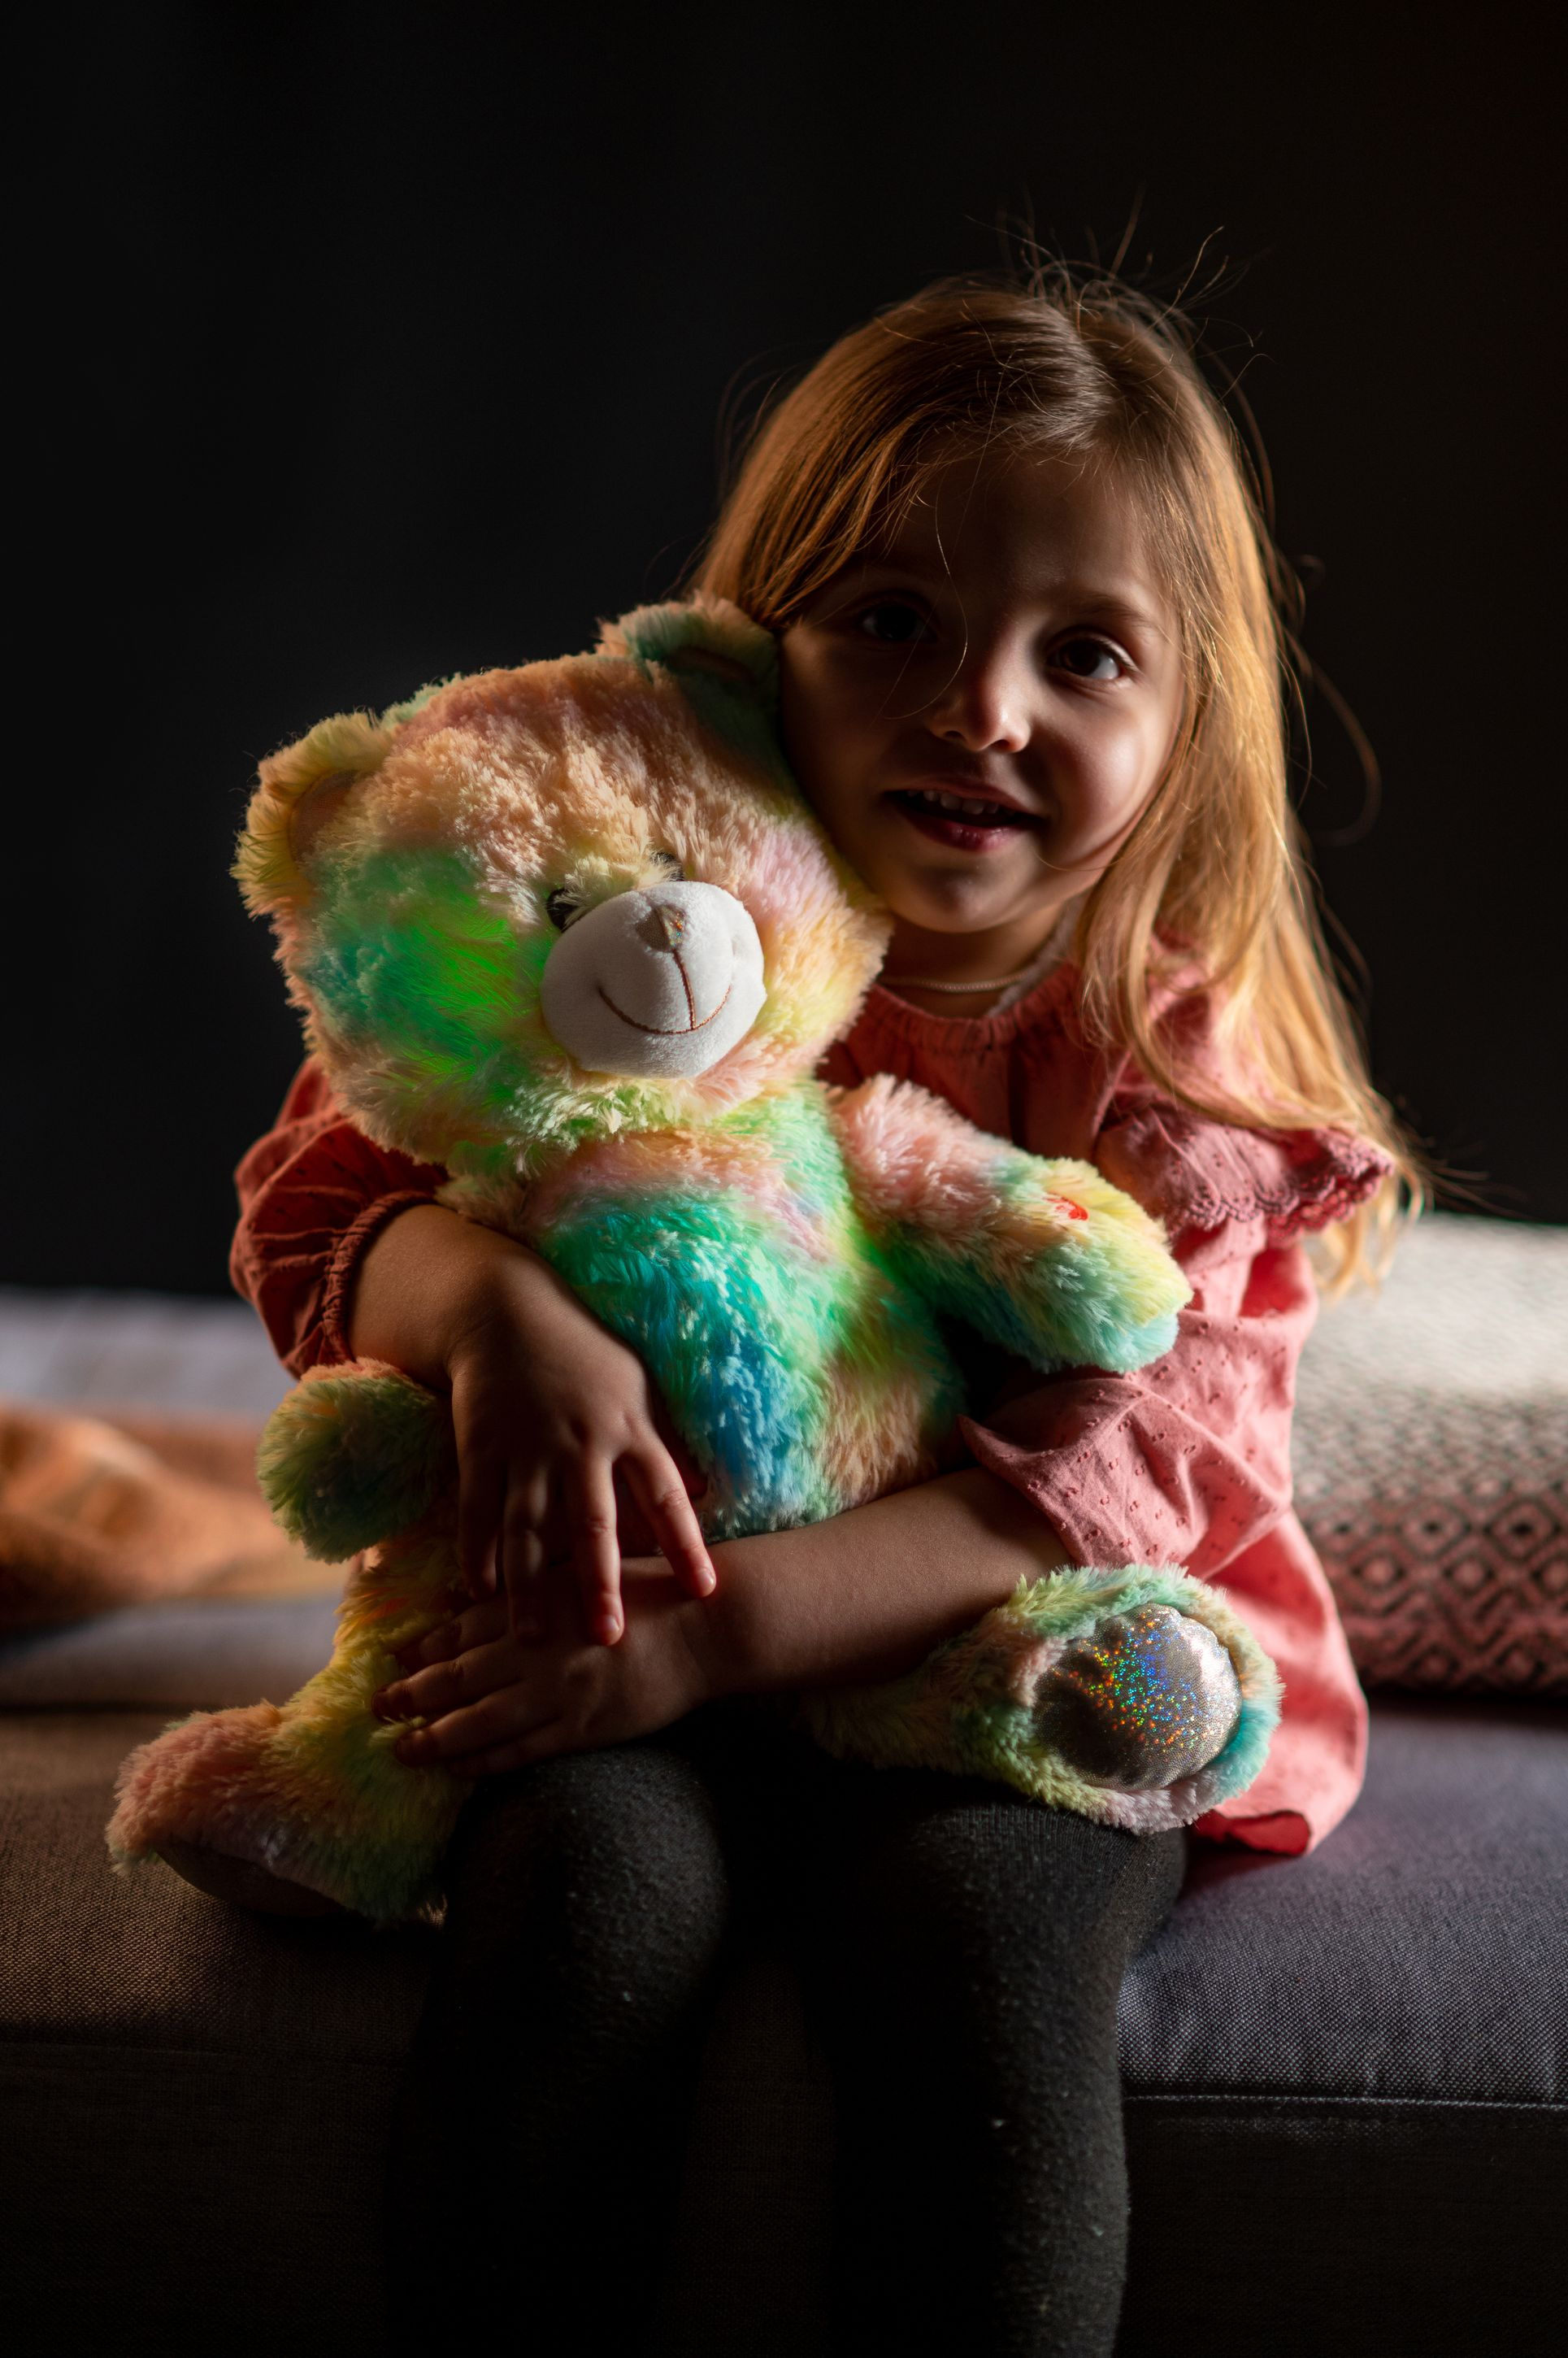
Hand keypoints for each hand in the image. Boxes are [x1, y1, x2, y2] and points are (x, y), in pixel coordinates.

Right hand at [352, 1205, 714, 1646]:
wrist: (510, 1310)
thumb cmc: (586, 1352)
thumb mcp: (640, 1387)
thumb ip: (668, 1443)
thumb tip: (708, 1493)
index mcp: (630, 1429)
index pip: (666, 1495)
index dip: (687, 1543)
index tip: (705, 1591)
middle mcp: (581, 1443)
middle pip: (593, 1523)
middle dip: (600, 1583)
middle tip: (606, 1638)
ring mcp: (527, 1446)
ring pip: (528, 1527)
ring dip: (528, 1586)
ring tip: (531, 1638)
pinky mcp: (480, 1446)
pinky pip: (477, 1507)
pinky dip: (476, 1549)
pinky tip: (478, 1590)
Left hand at [370, 1561, 721, 1774]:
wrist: (709, 1626)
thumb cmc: (657, 1592)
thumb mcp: (590, 1570)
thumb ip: (543, 1584)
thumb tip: (496, 1593)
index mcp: (539, 1602)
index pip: (466, 1627)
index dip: (425, 1645)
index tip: (394, 1656)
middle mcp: (538, 1647)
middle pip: (459, 1675)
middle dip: (411, 1692)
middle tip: (374, 1707)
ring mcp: (557, 1692)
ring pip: (478, 1720)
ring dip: (432, 1736)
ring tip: (398, 1749)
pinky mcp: (581, 1727)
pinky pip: (518, 1750)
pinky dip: (480, 1760)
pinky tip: (454, 1768)